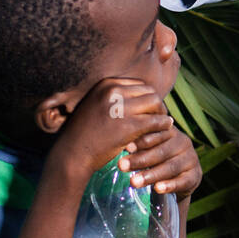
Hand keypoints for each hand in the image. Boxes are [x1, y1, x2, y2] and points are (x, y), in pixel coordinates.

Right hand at [52, 77, 173, 181]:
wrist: (72, 153)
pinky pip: (155, 121)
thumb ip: (116, 98)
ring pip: (155, 104)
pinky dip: (163, 125)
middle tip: (159, 117)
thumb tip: (142, 97)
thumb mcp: (97, 105)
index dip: (147, 97)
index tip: (150, 109)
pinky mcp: (128, 126)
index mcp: (107, 84)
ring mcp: (121, 108)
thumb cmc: (85, 133)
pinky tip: (166, 129)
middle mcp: (113, 91)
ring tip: (162, 123)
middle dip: (157, 105)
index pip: (139, 85)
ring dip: (161, 114)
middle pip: (149, 92)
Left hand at [119, 123, 201, 200]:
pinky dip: (170, 185)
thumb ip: (139, 145)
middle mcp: (183, 142)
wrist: (176, 179)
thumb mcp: (148, 149)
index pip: (156, 134)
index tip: (125, 148)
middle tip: (122, 166)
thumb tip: (122, 144)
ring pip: (171, 167)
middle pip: (161, 151)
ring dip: (151, 175)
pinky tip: (157, 189)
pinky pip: (183, 181)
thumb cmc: (155, 160)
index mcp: (170, 130)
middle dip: (140, 159)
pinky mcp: (196, 176)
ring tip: (133, 182)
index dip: (140, 141)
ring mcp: (191, 159)